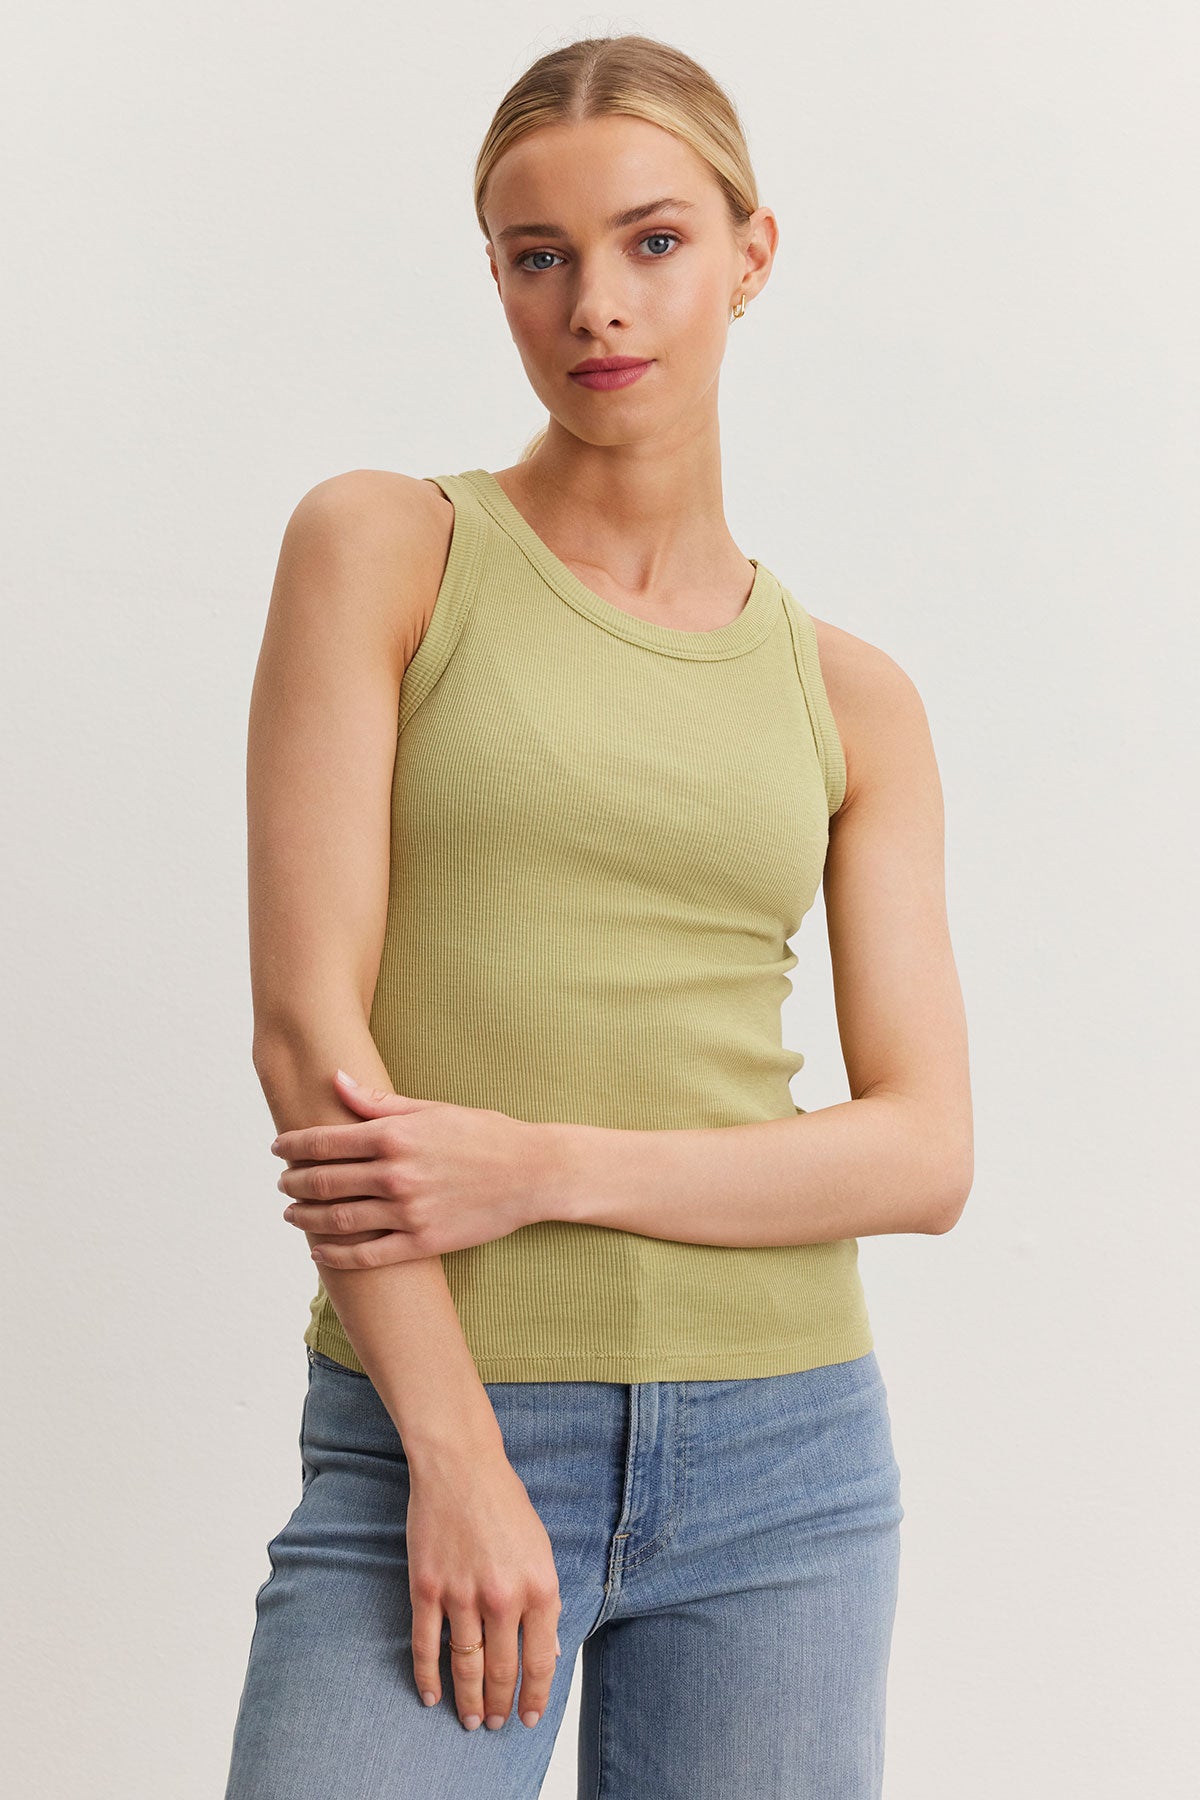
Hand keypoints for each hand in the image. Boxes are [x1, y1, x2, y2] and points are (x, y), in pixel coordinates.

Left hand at [272, 1069, 564, 1268]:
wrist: (532, 1173)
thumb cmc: (484, 1134)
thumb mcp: (432, 1109)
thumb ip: (378, 1102)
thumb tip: (336, 1079)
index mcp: (395, 1136)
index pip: (325, 1142)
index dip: (293, 1145)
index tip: (278, 1147)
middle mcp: (396, 1174)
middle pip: (324, 1182)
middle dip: (293, 1181)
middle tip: (282, 1180)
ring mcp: (408, 1212)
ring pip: (337, 1219)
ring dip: (305, 1217)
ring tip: (291, 1212)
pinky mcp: (422, 1243)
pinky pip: (366, 1254)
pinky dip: (336, 1255)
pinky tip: (319, 1252)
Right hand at [407, 1451, 563, 1731]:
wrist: (460, 1466)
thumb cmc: (504, 1502)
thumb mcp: (541, 1549)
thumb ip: (545, 1601)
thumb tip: (547, 1650)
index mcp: (539, 1587)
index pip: (540, 1661)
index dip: (534, 1696)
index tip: (528, 1718)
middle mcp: (503, 1597)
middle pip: (502, 1670)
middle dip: (501, 1704)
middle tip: (496, 1724)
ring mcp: (462, 1594)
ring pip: (466, 1665)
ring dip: (468, 1699)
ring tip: (471, 1719)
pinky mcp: (427, 1588)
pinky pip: (426, 1645)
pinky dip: (427, 1676)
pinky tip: (432, 1696)